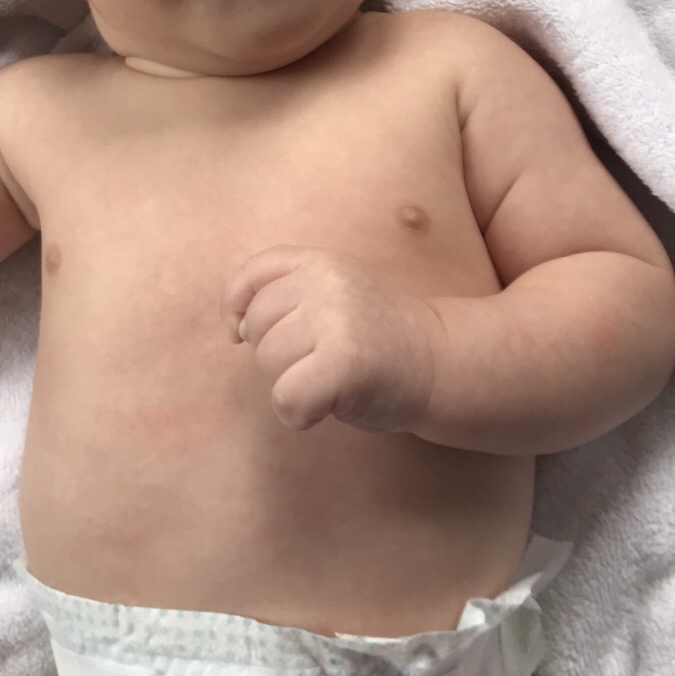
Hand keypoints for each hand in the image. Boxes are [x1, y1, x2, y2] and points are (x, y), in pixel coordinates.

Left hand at [222, 245, 442, 432]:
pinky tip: (328, 405)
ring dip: (292, 383)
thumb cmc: (377, 337)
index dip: (236, 305)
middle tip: (321, 358)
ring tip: (333, 377)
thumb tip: (234, 326)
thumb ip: (287, 295)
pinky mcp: (342, 362)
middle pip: (256, 326)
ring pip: (268, 364)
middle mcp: (325, 282)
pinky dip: (300, 413)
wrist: (440, 363)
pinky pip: (287, 398)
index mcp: (320, 261)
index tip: (241, 332)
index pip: (252, 274)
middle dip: (277, 353)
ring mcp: (335, 320)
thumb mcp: (333, 294)